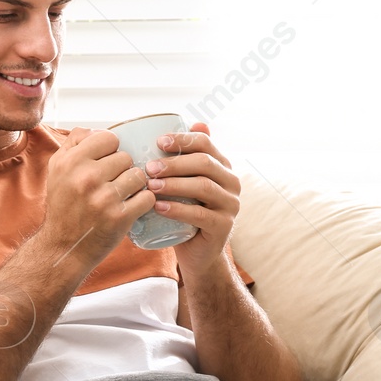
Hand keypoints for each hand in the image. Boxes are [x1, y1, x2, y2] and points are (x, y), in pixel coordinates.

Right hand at [36, 126, 154, 270]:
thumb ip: (73, 144)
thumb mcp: (56, 170)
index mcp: (70, 162)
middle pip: (126, 157)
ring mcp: (104, 198)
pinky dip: (144, 202)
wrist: (63, 248)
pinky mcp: (119, 217)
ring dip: (135, 185)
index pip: (109, 138)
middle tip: (113, 183)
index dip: (111, 149)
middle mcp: (86, 178)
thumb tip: (94, 130)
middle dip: (123, 169)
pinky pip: (147, 197)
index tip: (107, 162)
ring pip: (139, 175)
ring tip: (124, 194)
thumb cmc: (63, 207)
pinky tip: (133, 206)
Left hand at [142, 122, 240, 278]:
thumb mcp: (182, 184)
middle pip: (205, 163)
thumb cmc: (185, 212)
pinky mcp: (224, 226)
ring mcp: (231, 205)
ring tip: (151, 186)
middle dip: (175, 163)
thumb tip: (170, 127)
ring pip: (203, 187)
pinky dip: (178, 209)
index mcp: (222, 166)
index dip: (183, 139)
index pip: (205, 143)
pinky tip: (159, 207)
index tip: (158, 142)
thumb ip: (178, 160)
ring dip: (175, 184)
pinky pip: (201, 215)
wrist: (197, 252)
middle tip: (149, 168)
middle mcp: (231, 182)